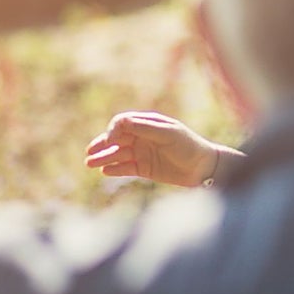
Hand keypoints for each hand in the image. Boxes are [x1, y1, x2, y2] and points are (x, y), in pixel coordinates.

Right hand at [85, 112, 233, 187]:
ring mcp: (142, 154)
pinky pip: (125, 168)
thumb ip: (144, 128)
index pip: (122, 123)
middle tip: (89, 152)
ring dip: (103, 158)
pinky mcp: (144, 169)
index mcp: (148, 125)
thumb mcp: (168, 134)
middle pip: (115, 139)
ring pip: (117, 155)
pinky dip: (114, 169)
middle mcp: (142, 138)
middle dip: (102, 145)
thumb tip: (120, 122)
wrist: (204, 168)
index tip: (112, 140)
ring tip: (89, 163)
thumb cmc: (188, 145)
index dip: (113, 130)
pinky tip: (105, 171)